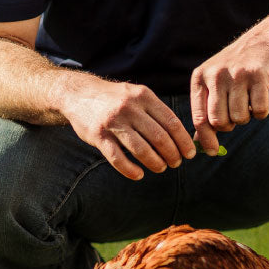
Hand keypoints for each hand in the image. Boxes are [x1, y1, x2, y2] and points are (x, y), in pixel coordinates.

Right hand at [63, 77, 195, 180]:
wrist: (78, 94)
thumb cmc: (115, 99)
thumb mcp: (137, 95)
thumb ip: (156, 111)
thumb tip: (181, 136)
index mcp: (144, 96)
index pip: (171, 122)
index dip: (183, 141)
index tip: (190, 153)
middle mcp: (130, 107)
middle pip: (159, 137)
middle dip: (172, 154)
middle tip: (176, 163)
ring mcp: (113, 122)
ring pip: (141, 149)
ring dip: (155, 163)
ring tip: (161, 168)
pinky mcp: (98, 136)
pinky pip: (118, 158)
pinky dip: (130, 170)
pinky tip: (139, 174)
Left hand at [190, 35, 268, 153]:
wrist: (262, 43)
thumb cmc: (235, 70)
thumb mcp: (213, 84)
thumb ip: (205, 110)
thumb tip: (197, 142)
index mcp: (200, 78)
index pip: (199, 117)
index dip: (205, 138)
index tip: (212, 151)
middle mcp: (216, 75)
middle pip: (219, 121)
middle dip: (229, 126)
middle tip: (235, 116)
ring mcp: (238, 75)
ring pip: (240, 118)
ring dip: (246, 117)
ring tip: (247, 102)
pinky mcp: (258, 76)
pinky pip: (260, 110)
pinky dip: (261, 111)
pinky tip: (260, 98)